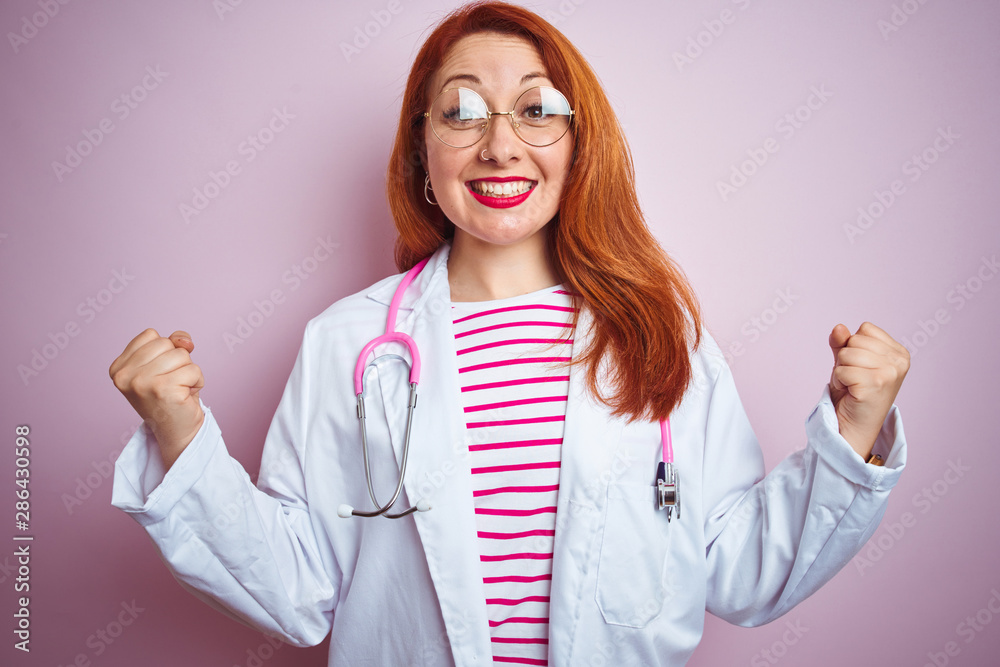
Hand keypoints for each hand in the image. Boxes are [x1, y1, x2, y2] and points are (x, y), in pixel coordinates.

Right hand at [109, 329, 204, 469]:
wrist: (177, 431)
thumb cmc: (171, 394)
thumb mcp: (165, 362)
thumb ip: (172, 342)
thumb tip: (185, 341)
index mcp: (118, 367)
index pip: (150, 335)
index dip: (165, 351)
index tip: (160, 374)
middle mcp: (124, 375)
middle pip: (166, 343)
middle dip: (177, 361)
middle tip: (171, 384)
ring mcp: (141, 382)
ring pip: (181, 355)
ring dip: (188, 371)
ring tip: (178, 389)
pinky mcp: (163, 390)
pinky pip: (194, 370)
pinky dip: (197, 381)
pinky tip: (185, 396)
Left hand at [828, 322, 909, 458]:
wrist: (855, 425)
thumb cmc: (854, 391)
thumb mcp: (848, 361)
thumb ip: (843, 343)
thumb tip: (838, 327)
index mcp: (899, 352)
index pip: (865, 329)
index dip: (853, 346)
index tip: (861, 366)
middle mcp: (900, 361)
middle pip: (854, 340)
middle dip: (845, 359)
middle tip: (854, 379)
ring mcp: (890, 373)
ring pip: (846, 354)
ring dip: (841, 370)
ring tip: (852, 385)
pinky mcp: (875, 384)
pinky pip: (841, 370)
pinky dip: (839, 381)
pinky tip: (850, 392)